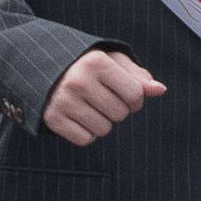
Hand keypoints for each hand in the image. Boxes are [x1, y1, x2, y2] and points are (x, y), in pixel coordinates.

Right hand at [42, 49, 163, 143]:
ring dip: (103, 122)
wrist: (40, 68)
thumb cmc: (85, 65)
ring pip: (104, 129)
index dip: (136, 98)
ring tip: (91, 107)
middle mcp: (79, 81)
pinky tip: (79, 117)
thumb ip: (137, 75)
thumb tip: (160, 90)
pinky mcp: (52, 119)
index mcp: (96, 62)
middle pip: (120, 114)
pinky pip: (86, 140)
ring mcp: (63, 101)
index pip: (135, 94)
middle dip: (118, 109)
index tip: (126, 94)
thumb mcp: (111, 61)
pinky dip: (87, 133)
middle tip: (104, 99)